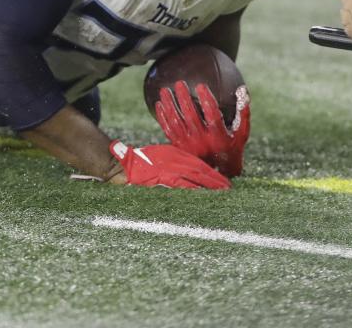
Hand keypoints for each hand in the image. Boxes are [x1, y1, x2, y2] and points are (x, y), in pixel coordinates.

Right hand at [109, 141, 230, 189]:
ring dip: (208, 187)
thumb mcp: (162, 156)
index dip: (212, 173)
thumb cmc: (141, 162)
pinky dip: (193, 191)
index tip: (224, 181)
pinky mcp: (161, 180)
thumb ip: (176, 162)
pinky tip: (202, 197)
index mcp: (174, 154)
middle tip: (229, 189)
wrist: (122, 167)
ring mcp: (168, 171)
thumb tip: (194, 171)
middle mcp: (174, 161)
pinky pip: (181, 187)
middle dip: (215, 181)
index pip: (198, 164)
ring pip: (193, 180)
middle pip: (200, 171)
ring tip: (221, 194)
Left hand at [154, 81, 249, 177]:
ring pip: (176, 121)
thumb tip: (242, 90)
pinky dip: (162, 117)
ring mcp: (189, 144)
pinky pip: (168, 130)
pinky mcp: (179, 147)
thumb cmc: (231, 150)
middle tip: (179, 83)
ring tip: (164, 90)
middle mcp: (202, 140)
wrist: (216, 175)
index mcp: (218, 136)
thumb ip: (243, 113)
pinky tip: (159, 104)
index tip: (201, 85)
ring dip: (169, 105)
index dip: (206, 99)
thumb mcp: (242, 134)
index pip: (212, 114)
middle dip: (184, 98)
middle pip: (191, 115)